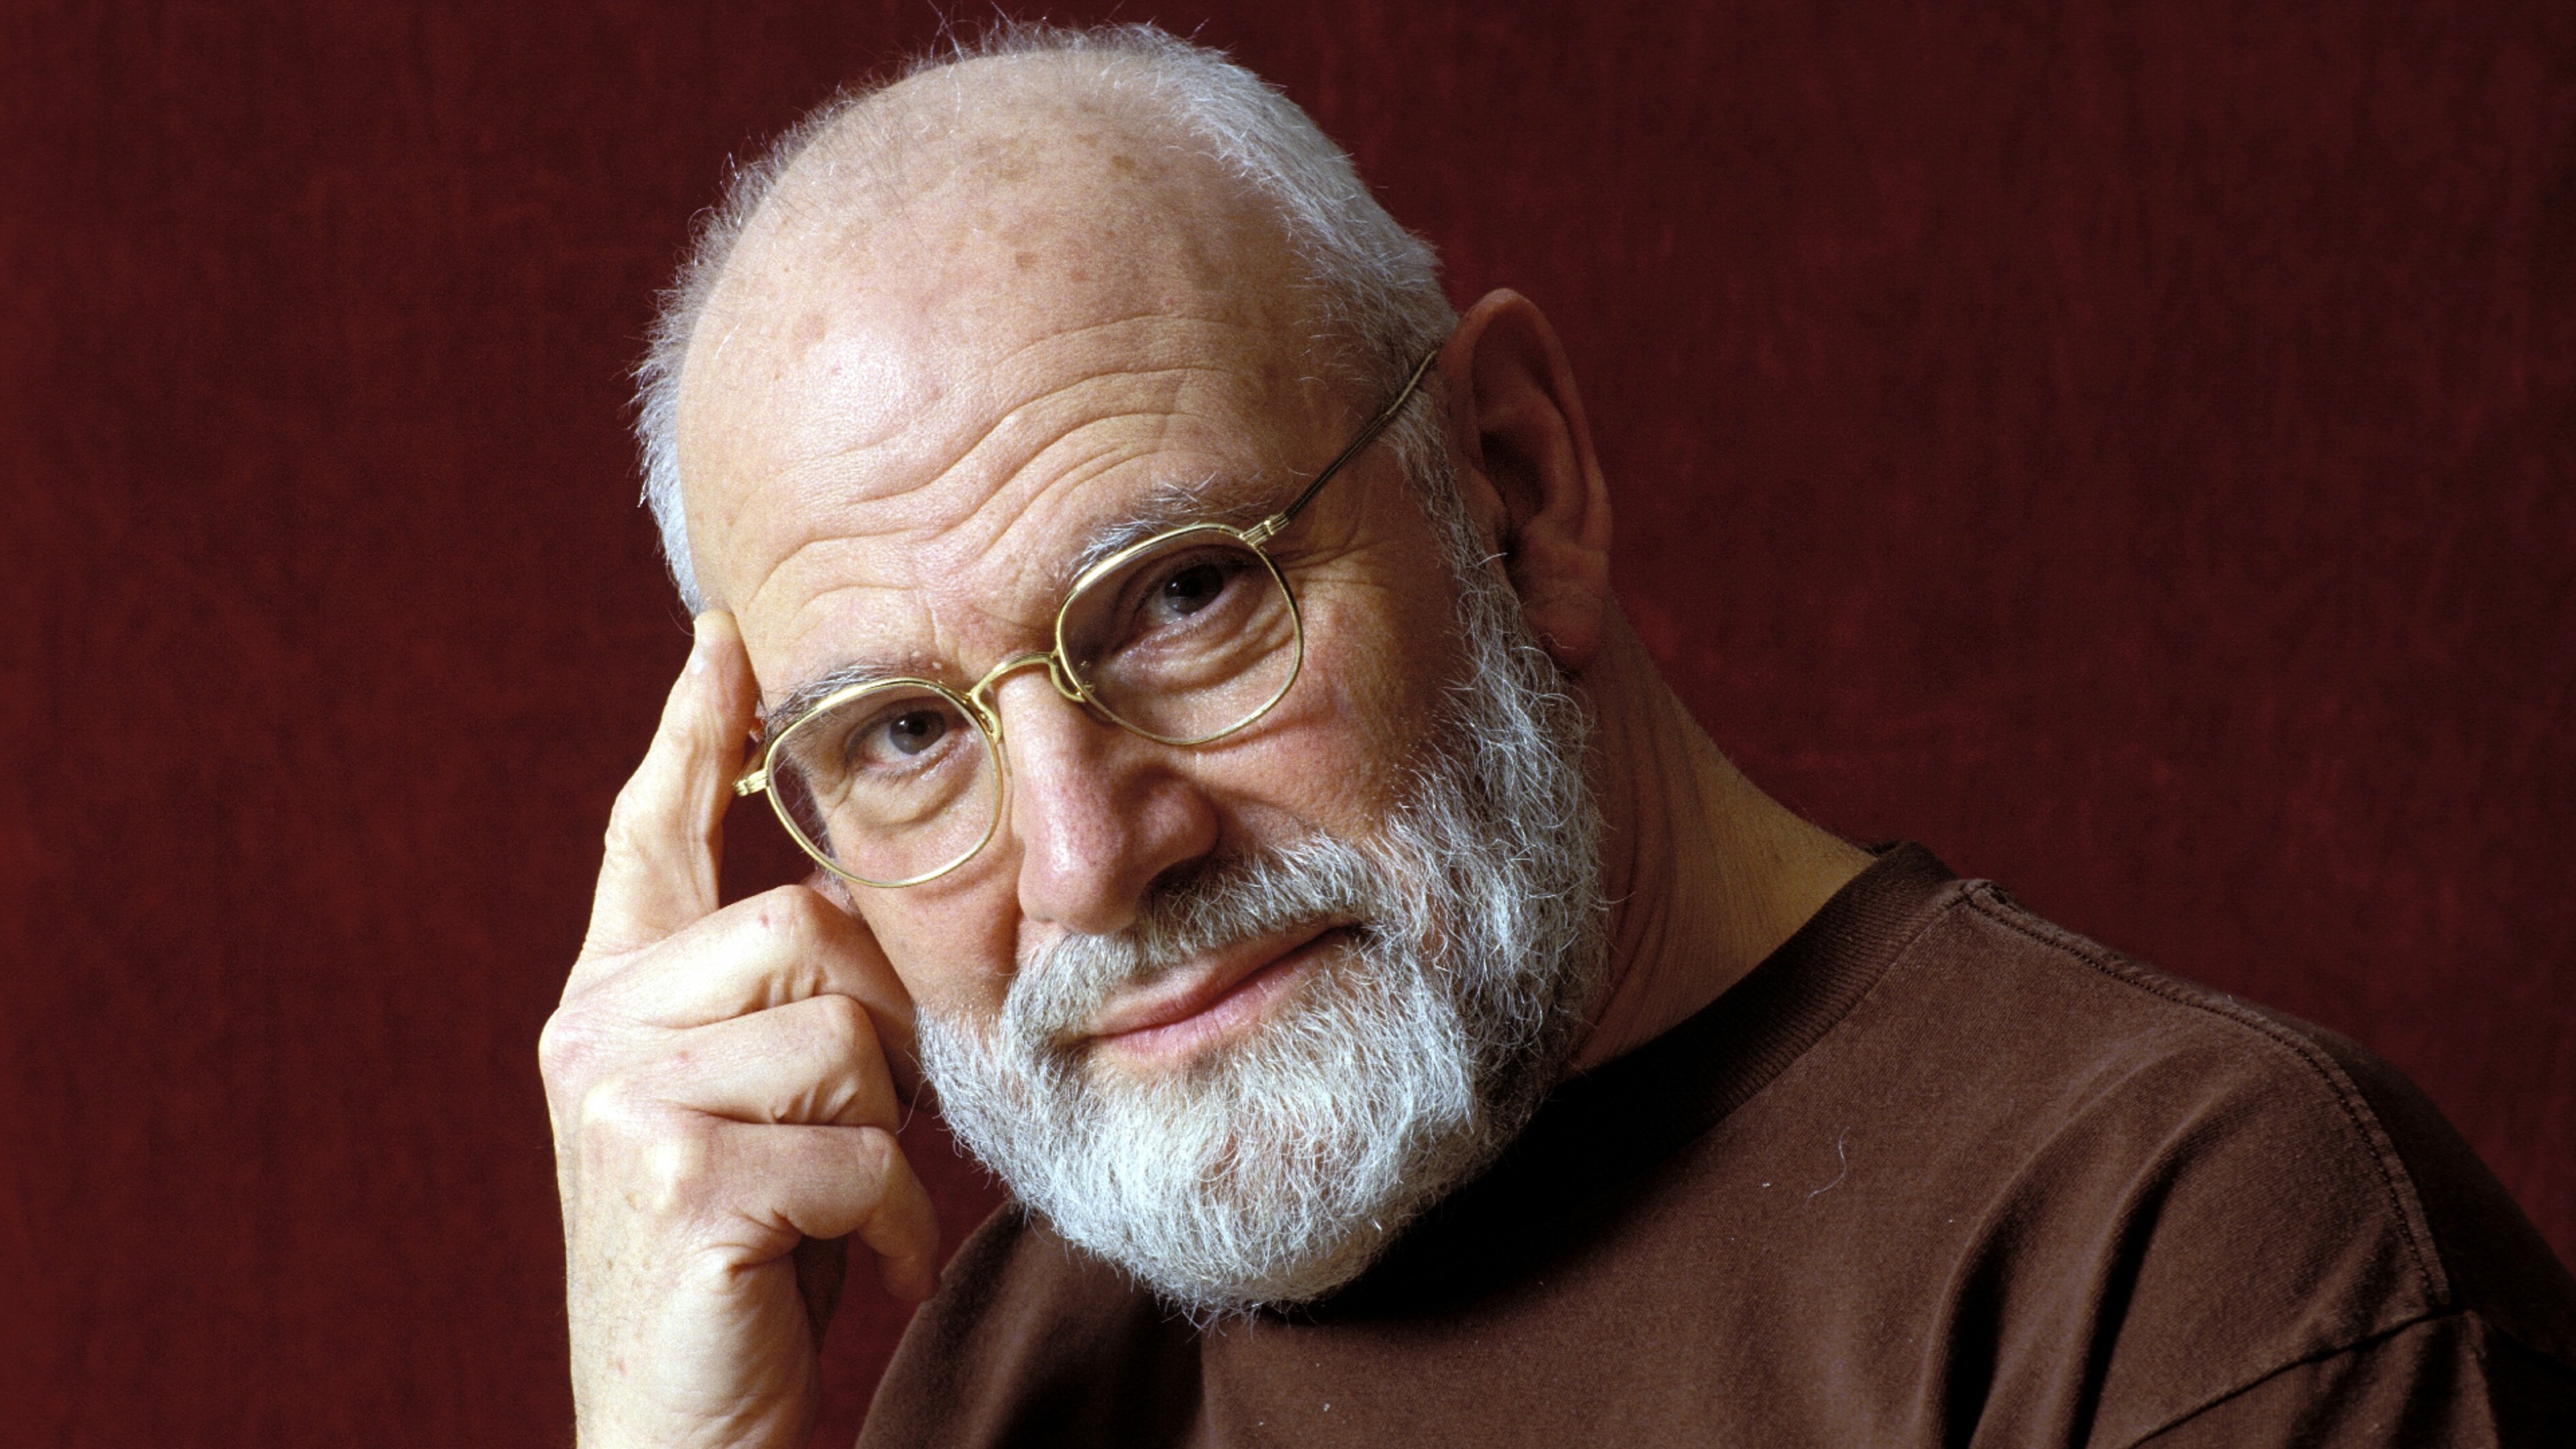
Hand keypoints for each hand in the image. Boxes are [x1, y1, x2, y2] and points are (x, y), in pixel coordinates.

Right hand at [540, 611, 937, 1448]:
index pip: (648, 838)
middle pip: (808, 925)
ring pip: (845, 1033)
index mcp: (612, 1003)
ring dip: (891, 1139)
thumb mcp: (758, 1117)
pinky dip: (895, 1220)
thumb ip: (779, 1011)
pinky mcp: (676, 1177)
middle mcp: (592, 1030)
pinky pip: (860, 1147)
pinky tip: (858, 1266)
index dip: (691, 735)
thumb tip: (870, 911)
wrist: (680, 1436)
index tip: (723, 637)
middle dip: (883, 1025)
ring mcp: (621, 1099)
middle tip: (871, 1131)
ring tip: (855, 1214)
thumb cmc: (744, 1275)